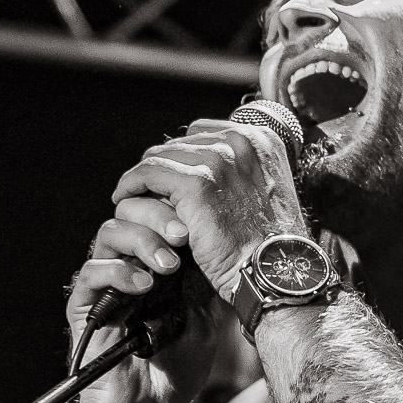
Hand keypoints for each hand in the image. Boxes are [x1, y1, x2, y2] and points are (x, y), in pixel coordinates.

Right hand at [67, 195, 217, 402]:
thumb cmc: (177, 368)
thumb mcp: (204, 317)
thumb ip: (202, 280)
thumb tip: (216, 241)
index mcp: (155, 264)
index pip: (157, 217)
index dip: (176, 210)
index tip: (204, 219)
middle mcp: (127, 267)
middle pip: (130, 214)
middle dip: (158, 216)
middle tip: (184, 234)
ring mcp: (105, 286)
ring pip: (109, 234)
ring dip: (141, 241)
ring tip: (168, 264)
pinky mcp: (85, 308)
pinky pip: (91, 274)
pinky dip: (119, 272)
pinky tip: (144, 285)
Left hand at [111, 119, 308, 303]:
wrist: (276, 270)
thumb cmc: (272, 244)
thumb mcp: (266, 191)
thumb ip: (241, 171)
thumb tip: (202, 165)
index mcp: (261, 139)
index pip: (205, 132)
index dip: (186, 156)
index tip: (174, 177)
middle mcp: (241, 141)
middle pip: (181, 142)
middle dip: (166, 166)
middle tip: (152, 190)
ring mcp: (218, 160)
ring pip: (160, 155)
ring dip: (146, 177)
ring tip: (135, 194)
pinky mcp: (196, 183)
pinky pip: (148, 173)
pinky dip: (132, 185)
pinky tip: (126, 197)